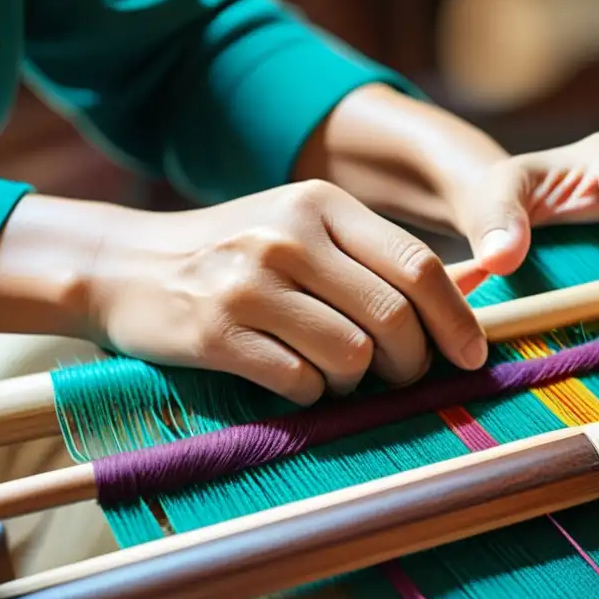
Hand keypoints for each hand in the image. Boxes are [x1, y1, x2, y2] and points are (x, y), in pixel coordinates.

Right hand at [0, 184, 486, 404]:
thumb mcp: (305, 230)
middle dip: (413, 362)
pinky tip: (295, 380)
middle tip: (403, 376)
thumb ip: (379, 257)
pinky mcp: (216, 331)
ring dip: (357, 382)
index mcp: (322, 204)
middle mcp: (288, 236)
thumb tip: (473, 287)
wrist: (125, 265)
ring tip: (336, 374)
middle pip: (392, 318)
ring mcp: (249, 283)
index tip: (472, 355)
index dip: (457, 319)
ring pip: (351, 357)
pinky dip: (311, 394)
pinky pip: (300, 382)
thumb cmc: (236, 253)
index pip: (418, 266)